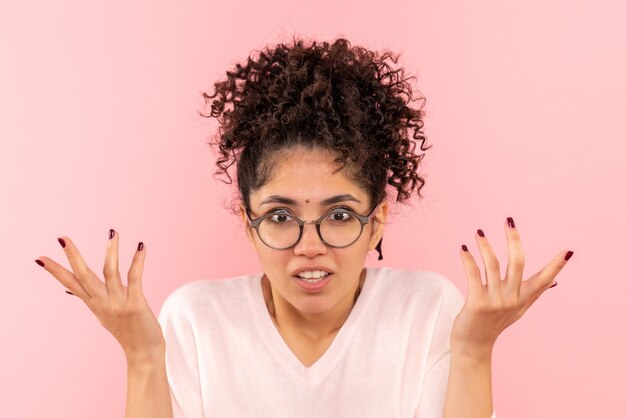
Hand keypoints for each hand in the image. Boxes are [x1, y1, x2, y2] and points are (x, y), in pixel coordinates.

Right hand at [35, 230, 164, 363]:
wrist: (143, 352)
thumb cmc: (127, 329)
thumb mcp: (103, 313)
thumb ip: (90, 298)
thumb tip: (71, 289)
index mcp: (94, 303)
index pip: (71, 284)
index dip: (55, 271)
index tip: (40, 258)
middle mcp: (102, 302)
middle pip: (83, 276)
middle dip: (73, 257)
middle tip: (62, 238)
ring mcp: (118, 303)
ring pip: (110, 272)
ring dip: (111, 251)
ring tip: (113, 232)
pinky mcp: (135, 304)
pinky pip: (134, 278)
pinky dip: (137, 261)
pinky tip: (141, 246)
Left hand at [450, 217, 573, 357]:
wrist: (473, 345)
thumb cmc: (494, 323)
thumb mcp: (518, 309)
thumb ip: (534, 293)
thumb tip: (555, 281)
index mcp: (523, 299)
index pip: (544, 279)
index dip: (556, 266)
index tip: (568, 252)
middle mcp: (512, 299)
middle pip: (518, 262)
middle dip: (514, 239)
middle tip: (508, 220)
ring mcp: (496, 301)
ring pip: (493, 264)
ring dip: (485, 246)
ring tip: (479, 233)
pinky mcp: (477, 304)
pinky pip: (473, 274)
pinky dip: (468, 259)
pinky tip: (463, 249)